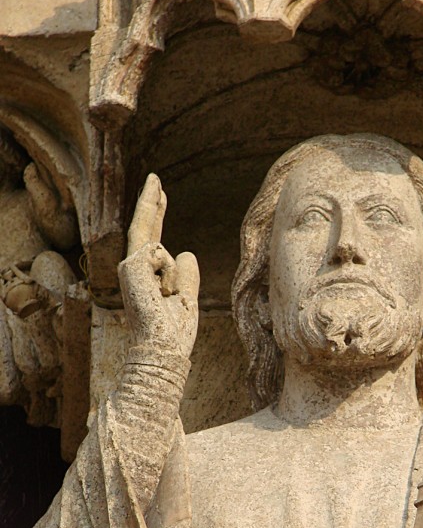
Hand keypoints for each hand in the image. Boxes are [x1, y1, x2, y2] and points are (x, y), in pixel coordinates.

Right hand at [118, 174, 199, 360]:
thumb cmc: (173, 333)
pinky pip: (161, 254)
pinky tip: (161, 294)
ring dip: (174, 278)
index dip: (157, 212)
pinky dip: (169, 276)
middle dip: (151, 201)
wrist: (162, 349)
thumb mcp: (187, 298)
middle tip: (156, 177)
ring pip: (162, 249)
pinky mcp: (130, 265)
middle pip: (145, 227)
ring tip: (166, 300)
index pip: (153, 236)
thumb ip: (187, 276)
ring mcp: (129, 266)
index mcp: (146, 275)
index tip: (160, 192)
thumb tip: (187, 251)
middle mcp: (133, 268)